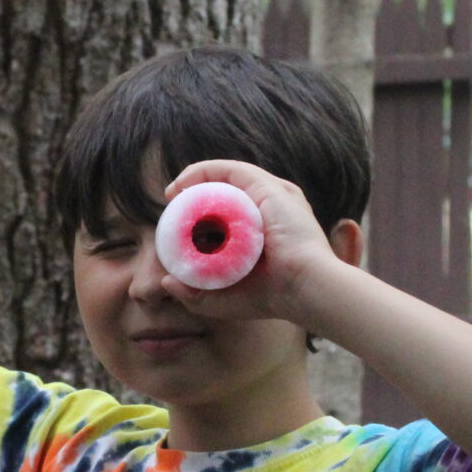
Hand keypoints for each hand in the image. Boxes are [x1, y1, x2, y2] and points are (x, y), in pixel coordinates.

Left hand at [155, 159, 358, 322]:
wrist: (303, 287)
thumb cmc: (269, 298)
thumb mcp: (221, 300)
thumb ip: (194, 294)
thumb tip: (167, 281)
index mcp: (264, 228)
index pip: (227, 212)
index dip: (198, 216)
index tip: (174, 229)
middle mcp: (268, 206)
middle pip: (224, 193)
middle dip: (194, 199)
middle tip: (170, 212)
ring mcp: (269, 193)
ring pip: (224, 179)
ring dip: (194, 183)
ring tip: (172, 197)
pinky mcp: (267, 186)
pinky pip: (228, 170)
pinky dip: (201, 172)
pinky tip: (181, 187)